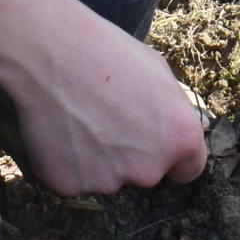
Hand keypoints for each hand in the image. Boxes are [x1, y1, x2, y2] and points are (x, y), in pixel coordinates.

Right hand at [0, 11, 209, 195]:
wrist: (51, 53)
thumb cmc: (108, 53)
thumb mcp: (159, 72)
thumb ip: (171, 111)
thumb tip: (172, 129)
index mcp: (180, 139)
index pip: (188, 169)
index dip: (171, 156)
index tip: (154, 143)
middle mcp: (149, 169)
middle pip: (145, 173)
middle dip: (131, 155)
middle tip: (105, 118)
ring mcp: (108, 182)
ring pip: (107, 176)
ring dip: (97, 159)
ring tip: (78, 118)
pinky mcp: (70, 186)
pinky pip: (73, 179)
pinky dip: (67, 162)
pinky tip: (59, 130)